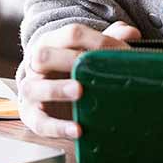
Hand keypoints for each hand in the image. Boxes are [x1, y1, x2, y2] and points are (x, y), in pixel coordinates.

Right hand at [19, 21, 140, 138]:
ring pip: (34, 88)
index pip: (71, 34)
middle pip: (44, 56)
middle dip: (68, 60)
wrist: (46, 97)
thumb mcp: (88, 53)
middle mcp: (36, 65)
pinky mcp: (31, 117)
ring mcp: (31, 91)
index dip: (98, 40)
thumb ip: (108, 41)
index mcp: (52, 44)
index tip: (122, 51)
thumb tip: (131, 33)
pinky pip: (39, 122)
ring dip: (57, 89)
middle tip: (92, 68)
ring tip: (79, 91)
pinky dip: (58, 127)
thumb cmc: (70, 70)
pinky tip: (78, 129)